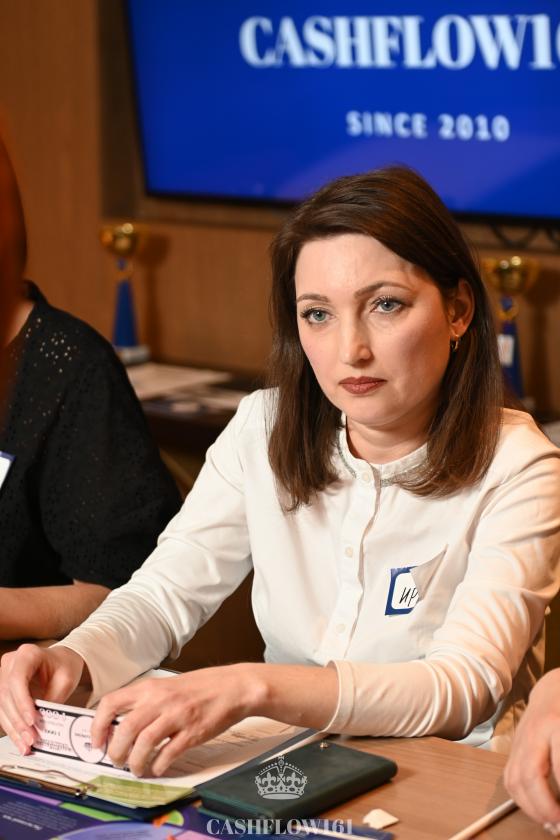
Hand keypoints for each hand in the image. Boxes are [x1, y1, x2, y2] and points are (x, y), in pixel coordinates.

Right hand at [0, 644, 84, 753]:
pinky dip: (13, 727)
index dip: (21, 702)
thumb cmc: (64, 665)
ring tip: (26, 745)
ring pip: (2, 706)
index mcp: (27, 653)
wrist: (61, 660)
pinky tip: (21, 740)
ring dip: (13, 728)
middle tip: (31, 739)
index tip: (32, 720)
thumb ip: (53, 700)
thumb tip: (43, 726)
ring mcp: (4, 675)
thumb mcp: (66, 680)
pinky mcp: (3, 689)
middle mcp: (11, 662)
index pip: (17, 680)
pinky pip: (3, 710)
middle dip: (18, 721)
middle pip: (7, 695)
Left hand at [91, 663, 263, 776]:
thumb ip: (145, 701)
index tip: (97, 742)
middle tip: (117, 761)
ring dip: (135, 762)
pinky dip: (158, 765)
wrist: (233, 686)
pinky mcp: (193, 732)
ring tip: (136, 769)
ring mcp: (177, 716)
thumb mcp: (167, 686)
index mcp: (150, 687)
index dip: (98, 725)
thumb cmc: (200, 687)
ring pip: (144, 743)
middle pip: (125, 729)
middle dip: (116, 751)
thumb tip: (119, 725)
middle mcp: (160, 700)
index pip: (111, 703)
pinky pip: (168, 754)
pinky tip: (158, 767)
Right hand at [504, 669, 559, 825]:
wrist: (553, 690)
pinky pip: (509, 778)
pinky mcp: (513, 748)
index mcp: (555, 725)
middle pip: (529, 776)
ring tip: (550, 823)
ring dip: (531, 809)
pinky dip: (521, 799)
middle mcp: (533, 734)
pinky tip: (536, 810)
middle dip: (545, 808)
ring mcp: (519, 740)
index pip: (558, 768)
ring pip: (514, 780)